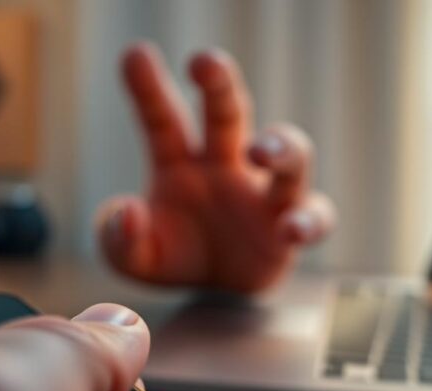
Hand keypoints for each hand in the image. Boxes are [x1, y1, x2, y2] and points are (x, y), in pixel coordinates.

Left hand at [98, 43, 335, 293]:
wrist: (209, 295)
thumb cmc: (170, 258)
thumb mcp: (130, 257)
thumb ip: (119, 237)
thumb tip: (130, 211)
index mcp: (179, 163)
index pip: (163, 119)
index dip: (149, 88)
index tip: (135, 53)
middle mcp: (225, 166)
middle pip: (229, 113)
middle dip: (219, 83)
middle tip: (204, 61)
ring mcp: (263, 194)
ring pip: (289, 154)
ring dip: (279, 146)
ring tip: (258, 152)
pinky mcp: (289, 227)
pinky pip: (312, 215)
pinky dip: (308, 221)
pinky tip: (291, 230)